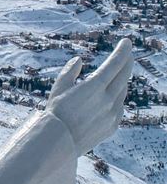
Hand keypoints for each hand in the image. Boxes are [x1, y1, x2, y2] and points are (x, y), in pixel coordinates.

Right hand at [46, 38, 132, 155]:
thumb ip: (70, 72)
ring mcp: (113, 113)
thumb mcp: (59, 87)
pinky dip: (118, 98)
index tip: (126, 42)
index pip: (115, 63)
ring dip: (122, 79)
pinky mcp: (113, 126)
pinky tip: (113, 96)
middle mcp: (108, 98)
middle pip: (124, 75)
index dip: (122, 51)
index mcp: (95, 86)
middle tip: (128, 53)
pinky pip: (119, 107)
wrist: (60, 141)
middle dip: (127, 62)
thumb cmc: (55, 112)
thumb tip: (79, 60)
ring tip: (120, 73)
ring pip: (123, 91)